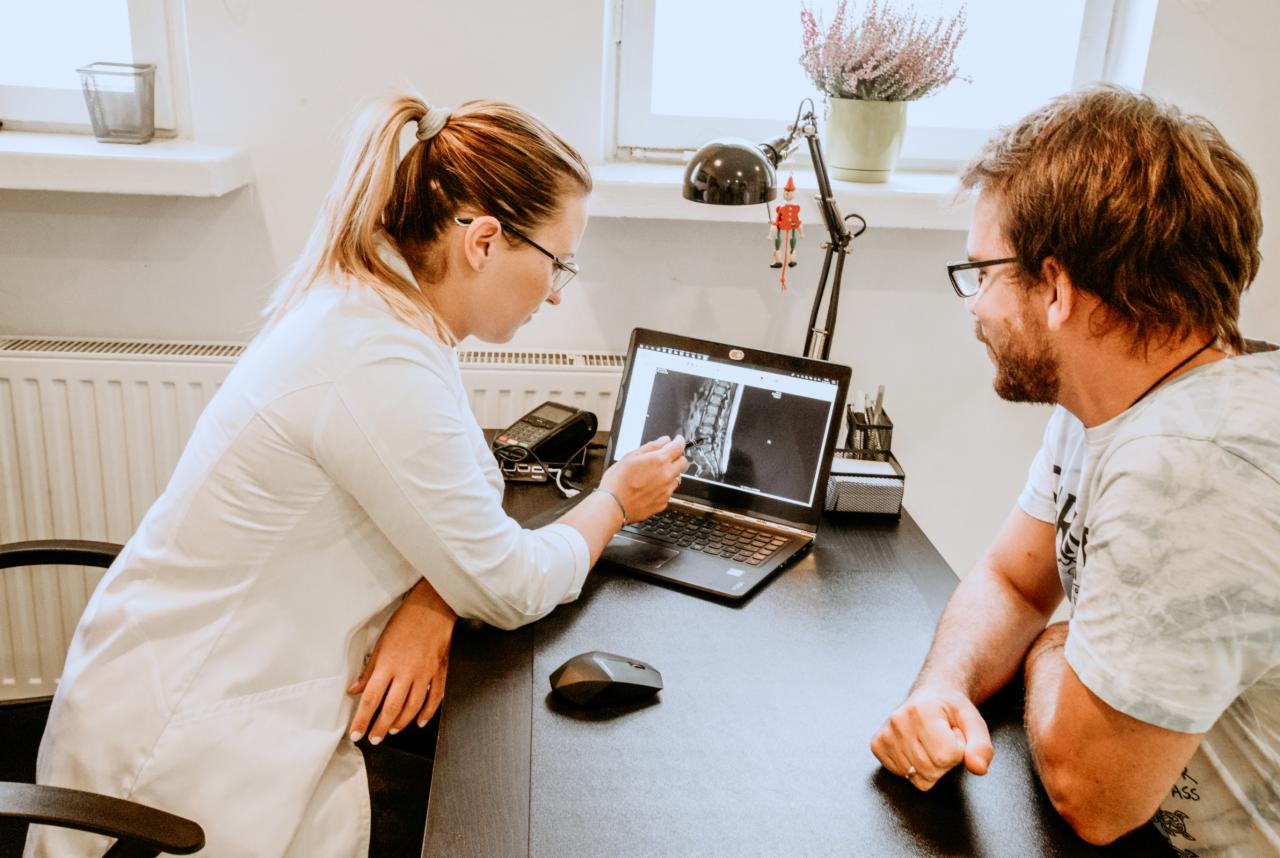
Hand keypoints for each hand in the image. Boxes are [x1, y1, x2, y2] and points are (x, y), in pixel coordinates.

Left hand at [348, 577, 456, 744]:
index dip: (362, 720)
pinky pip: (434, 698)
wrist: (432, 608)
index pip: (371, 699)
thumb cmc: (405, 622)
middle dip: (380, 728)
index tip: (356, 733)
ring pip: (412, 707)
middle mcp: (406, 673)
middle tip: (373, 739)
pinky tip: (419, 721)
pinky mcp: (438, 672)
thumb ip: (369, 671)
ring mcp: (424, 674)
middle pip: (391, 708)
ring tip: (392, 731)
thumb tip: (355, 690)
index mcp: (388, 665)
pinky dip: (427, 713)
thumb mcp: (381, 644)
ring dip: (401, 723)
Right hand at [599, 435, 687, 521]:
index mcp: (659, 461)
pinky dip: (663, 488)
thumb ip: (651, 446)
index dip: (679, 440)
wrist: (613, 505)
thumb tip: (664, 441)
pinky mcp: (663, 503)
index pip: (679, 446)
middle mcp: (667, 475)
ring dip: (670, 474)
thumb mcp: (631, 456)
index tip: (677, 440)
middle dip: (678, 457)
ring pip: (677, 478)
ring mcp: (666, 491)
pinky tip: (649, 488)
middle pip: (683, 462)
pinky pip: (669, 492)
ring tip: (653, 475)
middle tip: (667, 457)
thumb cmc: (617, 481)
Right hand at [870, 685, 993, 790]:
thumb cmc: (951, 709)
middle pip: (932, 770)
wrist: (930, 695)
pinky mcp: (877, 745)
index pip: (947, 756)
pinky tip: (916, 748)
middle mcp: (898, 721)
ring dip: (930, 766)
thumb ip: (981, 746)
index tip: (954, 734)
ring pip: (918, 778)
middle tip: (942, 739)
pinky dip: (914, 769)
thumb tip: (978, 768)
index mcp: (922, 711)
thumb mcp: (974, 722)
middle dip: (945, 760)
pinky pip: (904, 776)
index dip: (958, 750)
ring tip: (930, 743)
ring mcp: (885, 734)